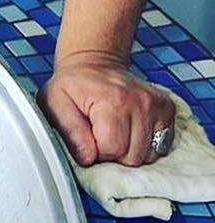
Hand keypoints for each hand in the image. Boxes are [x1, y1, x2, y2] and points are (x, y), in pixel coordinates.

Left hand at [38, 53, 176, 167]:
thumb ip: (70, 132)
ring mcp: (158, 105)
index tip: (88, 138)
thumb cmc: (73, 85)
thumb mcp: (55, 104)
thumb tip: (88, 159)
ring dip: (130, 150)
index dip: (96, 152)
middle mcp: (141, 103)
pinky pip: (161, 145)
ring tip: (115, 132)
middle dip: (114, 154)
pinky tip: (130, 131)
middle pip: (133, 156)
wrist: (94, 63)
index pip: (112, 149)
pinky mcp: (167, 109)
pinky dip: (144, 145)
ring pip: (149, 155)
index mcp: (113, 101)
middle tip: (100, 136)